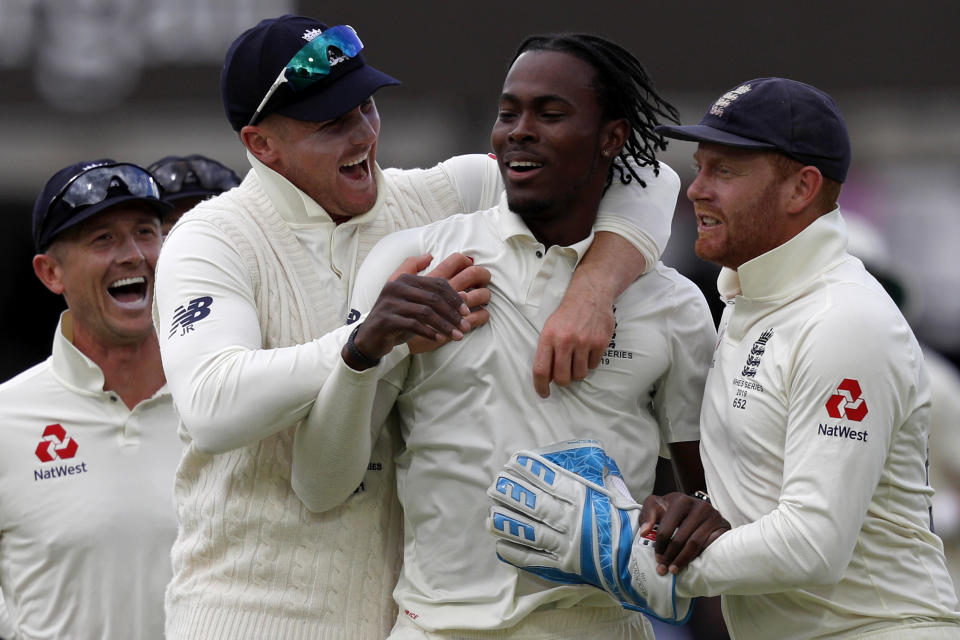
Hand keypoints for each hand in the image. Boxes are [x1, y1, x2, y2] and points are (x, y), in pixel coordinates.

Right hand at [348, 256, 473, 367]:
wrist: (370, 338)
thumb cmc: (398, 319)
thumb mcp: (413, 302)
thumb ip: (430, 290)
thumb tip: (458, 284)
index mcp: (404, 279)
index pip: (437, 284)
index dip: (455, 298)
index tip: (467, 312)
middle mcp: (395, 287)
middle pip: (433, 297)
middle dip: (453, 313)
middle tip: (465, 326)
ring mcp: (389, 303)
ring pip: (426, 312)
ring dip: (445, 325)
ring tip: (457, 335)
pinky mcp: (385, 320)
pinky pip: (414, 325)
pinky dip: (430, 332)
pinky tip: (439, 339)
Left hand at [486, 439, 692, 622]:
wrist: (639, 559)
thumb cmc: (626, 522)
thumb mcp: (614, 492)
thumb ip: (597, 476)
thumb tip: (591, 457)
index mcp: (584, 499)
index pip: (551, 482)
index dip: (531, 471)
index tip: (513, 462)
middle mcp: (572, 520)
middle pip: (536, 505)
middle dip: (513, 494)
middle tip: (495, 486)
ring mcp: (566, 544)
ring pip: (531, 531)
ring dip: (509, 523)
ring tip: (491, 515)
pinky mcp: (564, 564)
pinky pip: (536, 559)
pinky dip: (517, 553)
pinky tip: (501, 546)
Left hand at [533, 279, 613, 397]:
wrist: (590, 294)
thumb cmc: (566, 314)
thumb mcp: (549, 328)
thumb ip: (547, 351)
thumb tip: (548, 377)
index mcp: (549, 337)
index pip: (541, 370)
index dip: (540, 386)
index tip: (544, 393)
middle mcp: (566, 341)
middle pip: (562, 378)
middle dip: (563, 381)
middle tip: (564, 375)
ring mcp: (584, 342)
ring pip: (579, 375)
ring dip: (577, 372)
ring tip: (576, 359)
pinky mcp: (600, 343)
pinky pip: (593, 365)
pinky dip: (590, 362)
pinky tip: (587, 350)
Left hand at [638, 492, 729, 575]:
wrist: (695, 507)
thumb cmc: (672, 509)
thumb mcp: (656, 506)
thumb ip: (647, 515)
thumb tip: (644, 531)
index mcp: (681, 500)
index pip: (666, 530)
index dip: (660, 547)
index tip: (657, 558)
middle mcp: (699, 506)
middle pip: (681, 539)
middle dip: (670, 556)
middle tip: (664, 569)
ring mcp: (713, 516)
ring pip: (695, 544)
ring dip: (683, 560)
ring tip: (674, 569)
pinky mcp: (724, 525)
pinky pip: (711, 545)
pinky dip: (700, 556)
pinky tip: (692, 563)